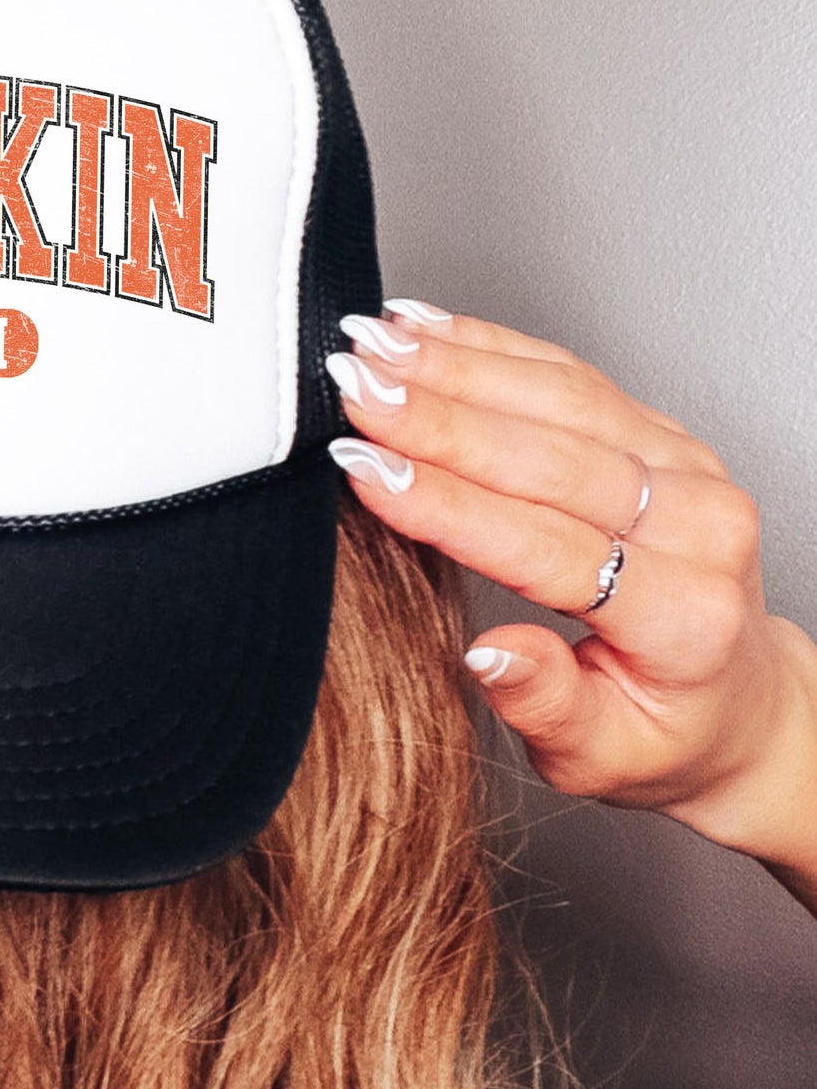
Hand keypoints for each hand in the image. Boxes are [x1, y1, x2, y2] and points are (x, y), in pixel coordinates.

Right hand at [325, 303, 816, 893]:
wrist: (735, 702)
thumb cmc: (659, 736)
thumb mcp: (596, 758)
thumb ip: (545, 705)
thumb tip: (488, 653)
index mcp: (685, 615)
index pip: (547, 545)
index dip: (449, 505)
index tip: (368, 471)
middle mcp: (699, 525)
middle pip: (552, 455)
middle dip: (440, 416)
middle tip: (353, 388)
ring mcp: (684, 469)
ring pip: (560, 398)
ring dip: (456, 365)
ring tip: (371, 348)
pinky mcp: (659, 435)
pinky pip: (570, 375)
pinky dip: (490, 346)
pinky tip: (425, 330)